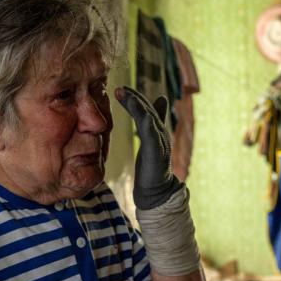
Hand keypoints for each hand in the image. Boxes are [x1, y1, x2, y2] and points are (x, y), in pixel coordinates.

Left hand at [115, 87, 182, 209]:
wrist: (157, 191)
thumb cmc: (151, 166)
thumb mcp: (149, 140)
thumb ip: (150, 123)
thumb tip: (158, 101)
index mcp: (156, 130)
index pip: (145, 108)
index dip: (135, 97)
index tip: (121, 89)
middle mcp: (160, 133)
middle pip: (147, 111)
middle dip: (135, 98)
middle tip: (120, 88)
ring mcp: (160, 142)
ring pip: (150, 120)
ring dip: (138, 107)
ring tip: (127, 96)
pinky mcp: (157, 154)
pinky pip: (153, 137)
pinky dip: (149, 126)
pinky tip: (143, 117)